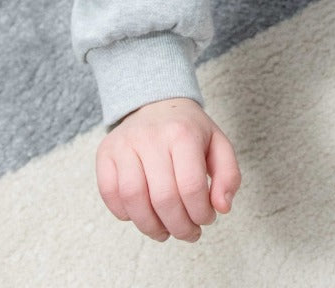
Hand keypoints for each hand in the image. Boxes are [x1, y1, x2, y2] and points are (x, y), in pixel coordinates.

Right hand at [95, 97, 240, 241]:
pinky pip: (110, 194)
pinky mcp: (105, 152)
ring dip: (150, 227)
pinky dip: (125, 214)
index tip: (206, 219)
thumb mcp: (218, 144)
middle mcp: (151, 136)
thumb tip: (222, 208)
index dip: (200, 213)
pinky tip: (142, 215)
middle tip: (188, 233)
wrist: (156, 102)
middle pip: (163, 198)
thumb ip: (228, 175)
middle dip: (179, 226)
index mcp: (183, 133)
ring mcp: (124, 143)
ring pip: (133, 199)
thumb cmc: (189, 130)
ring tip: (165, 232)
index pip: (191, 187)